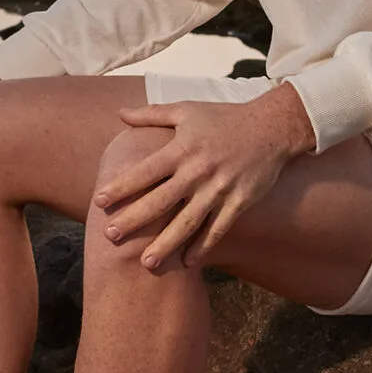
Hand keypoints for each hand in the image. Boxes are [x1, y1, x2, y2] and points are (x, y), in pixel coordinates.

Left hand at [96, 84, 315, 273]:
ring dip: (167, 244)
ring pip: (188, 222)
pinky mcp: (239, 202)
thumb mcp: (187, 110)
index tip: (99, 201)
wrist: (271, 127)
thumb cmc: (224, 118)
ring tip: (146, 262)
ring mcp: (220, 189)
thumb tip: (120, 114)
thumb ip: (152, 114)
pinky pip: (218, 228)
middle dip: (134, 220)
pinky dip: (204, 245)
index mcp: (182, 149)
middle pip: (161, 201)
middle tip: (110, 236)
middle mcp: (198, 171)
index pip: (145, 171)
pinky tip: (188, 262)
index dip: (121, 186)